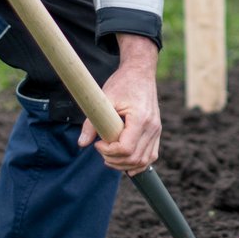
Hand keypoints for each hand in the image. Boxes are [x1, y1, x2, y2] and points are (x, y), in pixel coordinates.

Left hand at [79, 34, 161, 173]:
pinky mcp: (156, 131)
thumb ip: (92, 123)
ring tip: (109, 156)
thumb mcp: (105, 99)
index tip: (97, 143)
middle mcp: (152, 127)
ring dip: (125, 164)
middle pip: (134, 158)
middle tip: (100, 149)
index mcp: (140, 119)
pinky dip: (138, 162)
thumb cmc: (122, 83)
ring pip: (144, 160)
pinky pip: (151, 155)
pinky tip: (125, 163)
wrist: (140, 72)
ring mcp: (157, 130)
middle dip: (114, 160)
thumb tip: (81, 144)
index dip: (109, 151)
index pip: (126, 148)